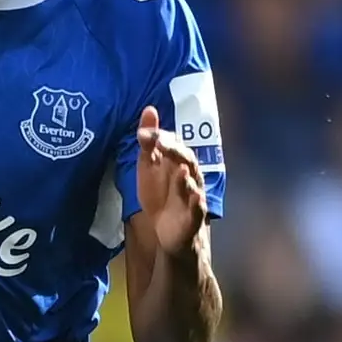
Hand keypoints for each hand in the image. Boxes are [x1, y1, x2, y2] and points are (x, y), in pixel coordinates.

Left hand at [134, 105, 206, 256]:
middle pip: (186, 160)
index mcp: (178, 162)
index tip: (144, 132)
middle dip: (174, 151)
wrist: (167, 232)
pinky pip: (198, 208)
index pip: (172, 145)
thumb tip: (149, 110)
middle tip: (160, 142)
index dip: (159, 138)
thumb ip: (149, 143)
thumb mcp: (149, 168)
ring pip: (194, 183)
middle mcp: (190, 176)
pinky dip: (197, 202)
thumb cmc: (161, 195)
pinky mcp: (194, 217)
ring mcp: (193, 196)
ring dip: (187, 176)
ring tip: (180, 168)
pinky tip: (195, 196)